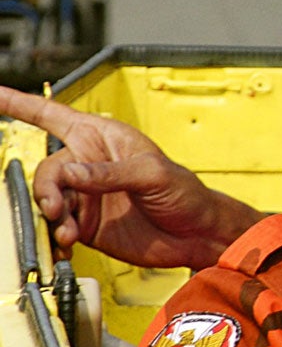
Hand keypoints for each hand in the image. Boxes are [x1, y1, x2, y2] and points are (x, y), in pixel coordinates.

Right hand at [0, 86, 259, 268]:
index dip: (22, 104)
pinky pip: (55, 226)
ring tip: (68, 230)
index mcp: (104, 139)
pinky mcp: (83, 223)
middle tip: (58, 208)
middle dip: (47, 189)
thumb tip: (71, 174)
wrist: (194, 234)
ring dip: (52, 215)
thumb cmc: (185, 193)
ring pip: (46, 199)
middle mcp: (88, 165)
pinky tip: (67, 242)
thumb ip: (110, 174)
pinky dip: (55, 235)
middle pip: (47, 170)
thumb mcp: (153, 175)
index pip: (55, 117)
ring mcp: (84, 195)